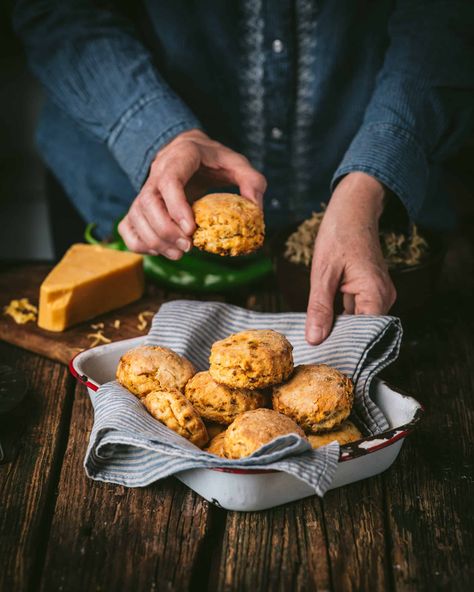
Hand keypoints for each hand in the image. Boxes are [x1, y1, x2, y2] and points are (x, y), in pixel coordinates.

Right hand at [119, 129, 266, 258]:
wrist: (186, 150)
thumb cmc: (214, 160)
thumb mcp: (237, 163)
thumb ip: (252, 182)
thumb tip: (255, 210)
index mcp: (181, 157)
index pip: (169, 180)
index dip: (176, 206)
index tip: (191, 229)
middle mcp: (156, 173)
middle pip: (147, 203)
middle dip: (166, 230)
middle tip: (188, 247)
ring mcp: (144, 191)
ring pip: (135, 217)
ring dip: (154, 241)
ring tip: (179, 254)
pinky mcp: (139, 207)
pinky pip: (127, 228)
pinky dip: (140, 244)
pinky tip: (162, 251)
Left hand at [305, 172, 396, 344]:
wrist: (353, 209)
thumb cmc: (339, 234)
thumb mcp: (322, 273)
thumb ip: (320, 308)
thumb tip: (315, 339)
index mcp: (375, 293)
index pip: (365, 335)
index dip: (346, 348)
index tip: (326, 359)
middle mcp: (383, 297)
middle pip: (363, 331)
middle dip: (340, 341)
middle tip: (315, 352)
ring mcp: (379, 294)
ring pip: (358, 322)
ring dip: (339, 329)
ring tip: (317, 341)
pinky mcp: (371, 290)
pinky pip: (357, 311)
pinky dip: (341, 317)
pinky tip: (323, 322)